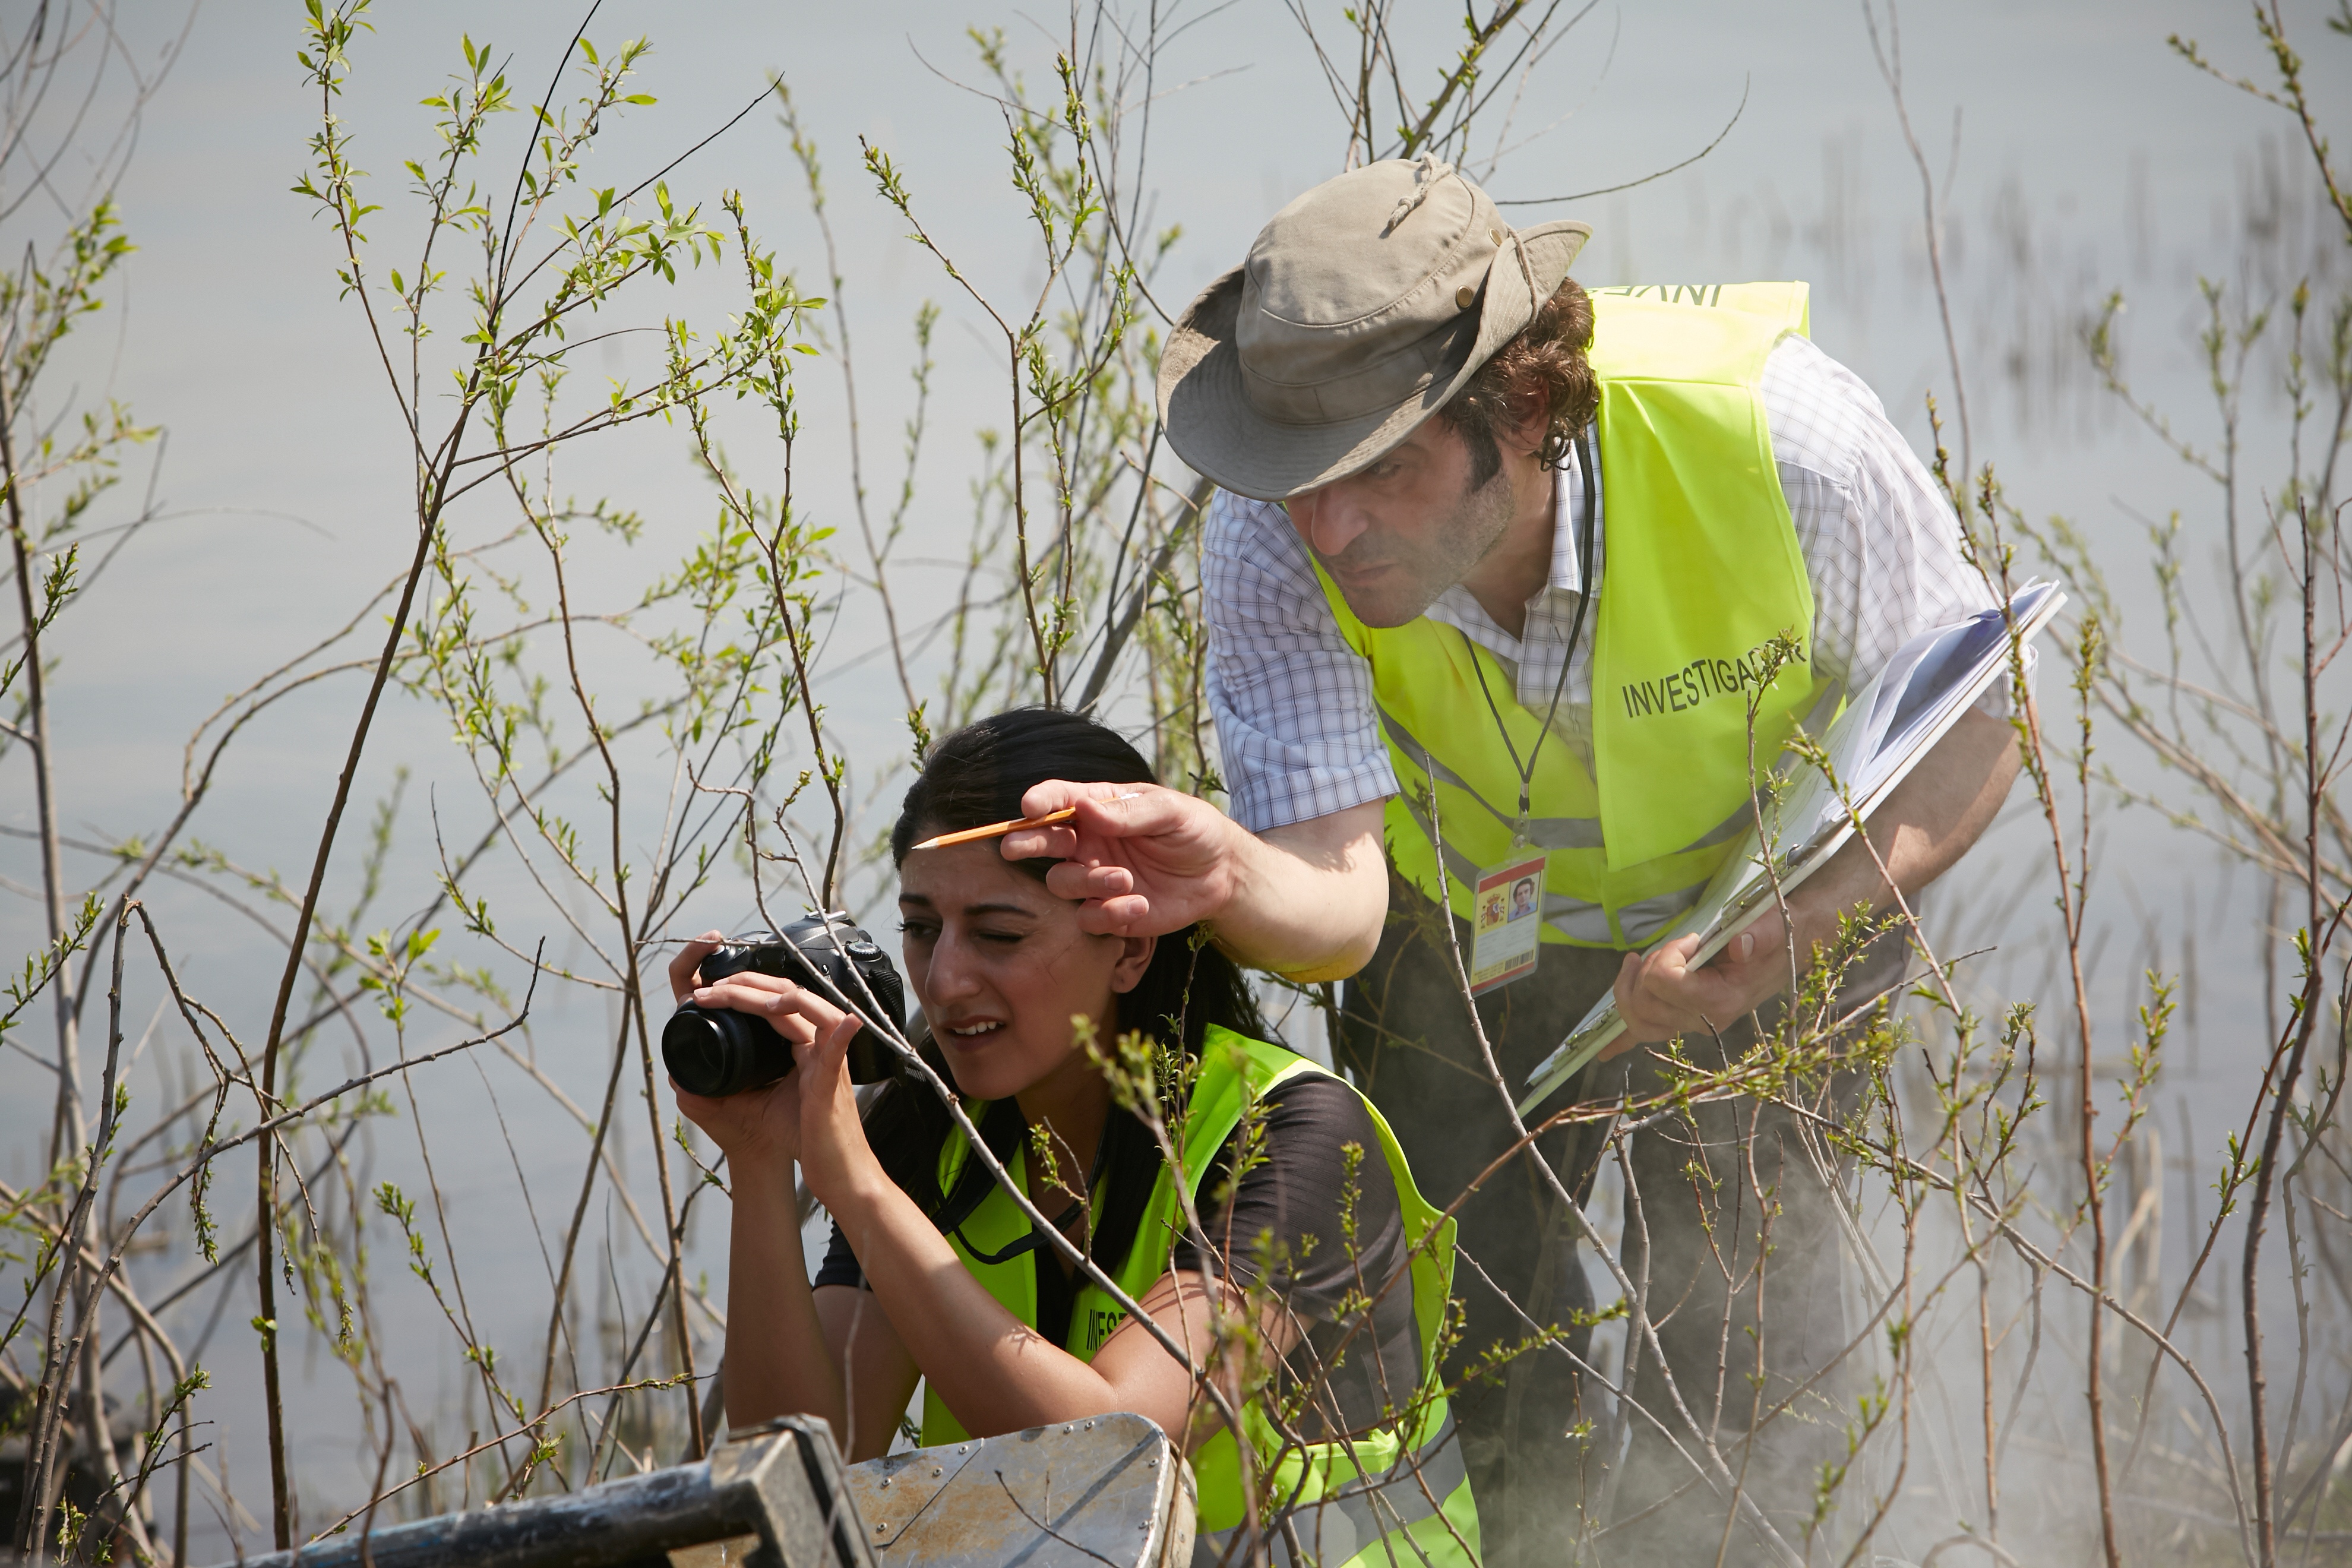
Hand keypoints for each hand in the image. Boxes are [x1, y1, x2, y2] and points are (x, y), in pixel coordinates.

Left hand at [665, 932, 871, 1199]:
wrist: (834, 1171)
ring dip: (767, 996)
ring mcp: (828, 1060)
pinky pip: (836, 1052)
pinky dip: (840, 1034)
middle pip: (787, 995)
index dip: (745, 986)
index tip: (708, 989)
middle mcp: (818, 1044)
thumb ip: (728, 1083)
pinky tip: (843, 1020)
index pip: (775, 1001)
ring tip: (730, 993)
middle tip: (708, 989)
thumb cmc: (801, 1138)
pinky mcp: (833, 1083)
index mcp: (803, 1045)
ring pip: (805, 1009)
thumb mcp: (758, 1102)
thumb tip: (683, 1073)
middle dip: (745, 984)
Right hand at [999, 782, 1245, 937]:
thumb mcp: (1169, 811)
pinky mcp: (1109, 910)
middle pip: (1043, 842)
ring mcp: (1095, 877)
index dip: (1040, 801)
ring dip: (1086, 881)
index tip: (1030, 806)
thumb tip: (1084, 807)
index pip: (1059, 799)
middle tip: (1015, 847)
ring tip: (1124, 879)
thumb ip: (1127, 812)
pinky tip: (1139, 903)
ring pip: (1062, 882)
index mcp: (1099, 808)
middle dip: (1026, 842)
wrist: (1222, 874)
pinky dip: (1108, 913)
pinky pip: (1089, 917)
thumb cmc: (1193, 830)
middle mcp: (1089, 842)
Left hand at [1607, 906, 1801, 1052]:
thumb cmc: (1774, 940)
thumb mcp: (1773, 928)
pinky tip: (1605, 1051)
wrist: (1781, 955)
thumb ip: (1759, 935)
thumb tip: (1740, 945)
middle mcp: (1703, 1021)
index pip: (1665, 982)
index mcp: (1721, 1001)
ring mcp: (1689, 1024)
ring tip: (1647, 962)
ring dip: (1632, 985)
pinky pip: (1646, 1034)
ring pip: (1636, 1018)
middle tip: (1674, 948)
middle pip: (1642, 1002)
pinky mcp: (1681, 1021)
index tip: (1691, 940)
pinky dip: (1622, 1041)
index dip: (1668, 954)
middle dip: (1648, 968)